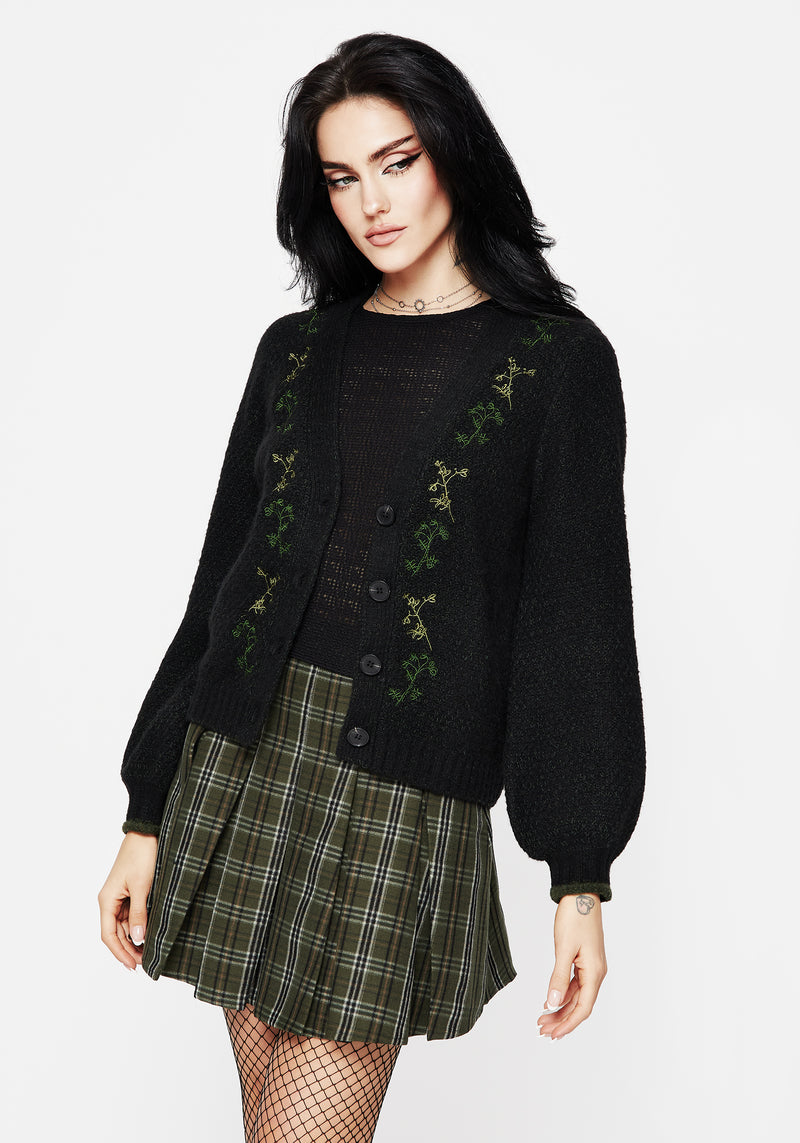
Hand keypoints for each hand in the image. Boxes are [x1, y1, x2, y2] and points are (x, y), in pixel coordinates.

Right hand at [98, 832, 158, 970]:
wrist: (147, 833)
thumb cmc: (142, 856)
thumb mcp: (142, 887)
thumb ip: (138, 914)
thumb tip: (137, 939)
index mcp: (107, 900)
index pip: (108, 935)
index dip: (120, 953)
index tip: (133, 966)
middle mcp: (110, 901)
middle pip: (115, 934)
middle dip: (128, 950)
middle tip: (144, 964)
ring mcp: (119, 897)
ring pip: (123, 926)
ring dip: (133, 941)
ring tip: (148, 954)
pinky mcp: (130, 892)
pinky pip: (130, 916)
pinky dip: (137, 927)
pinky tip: (147, 936)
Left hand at [537, 892, 606, 1039]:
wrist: (581, 894)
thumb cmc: (575, 917)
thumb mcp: (563, 948)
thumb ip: (558, 977)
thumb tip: (552, 1003)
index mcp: (594, 973)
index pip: (583, 1008)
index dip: (568, 1024)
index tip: (553, 1034)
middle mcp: (596, 973)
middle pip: (579, 1005)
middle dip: (561, 1019)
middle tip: (541, 1030)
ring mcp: (591, 967)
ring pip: (576, 996)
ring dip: (560, 1008)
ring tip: (542, 1019)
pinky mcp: (584, 960)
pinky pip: (574, 984)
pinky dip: (562, 994)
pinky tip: (550, 1000)